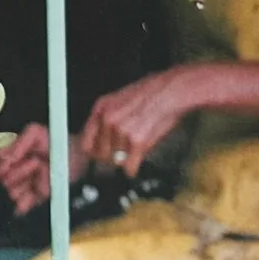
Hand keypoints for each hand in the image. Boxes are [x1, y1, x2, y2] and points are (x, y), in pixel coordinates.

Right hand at [0, 123, 87, 216]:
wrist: (76, 156)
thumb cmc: (54, 141)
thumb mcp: (34, 133)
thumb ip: (18, 143)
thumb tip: (4, 158)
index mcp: (7, 157)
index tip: (8, 163)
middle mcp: (12, 173)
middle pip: (1, 181)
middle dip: (18, 171)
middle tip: (35, 161)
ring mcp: (22, 188)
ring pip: (11, 193)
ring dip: (26, 181)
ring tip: (41, 170)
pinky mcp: (33, 199)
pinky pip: (21, 206)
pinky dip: (27, 200)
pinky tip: (37, 188)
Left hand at [79, 66, 209, 178]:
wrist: (172, 91)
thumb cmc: (151, 94)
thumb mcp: (120, 99)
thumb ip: (107, 118)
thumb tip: (101, 140)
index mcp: (101, 108)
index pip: (86, 142)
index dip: (95, 152)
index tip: (101, 156)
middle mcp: (107, 119)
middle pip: (100, 155)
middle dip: (112, 157)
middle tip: (124, 153)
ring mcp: (121, 131)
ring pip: (116, 161)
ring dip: (126, 159)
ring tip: (138, 146)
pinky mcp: (137, 141)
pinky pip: (129, 167)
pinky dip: (134, 168)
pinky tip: (138, 160)